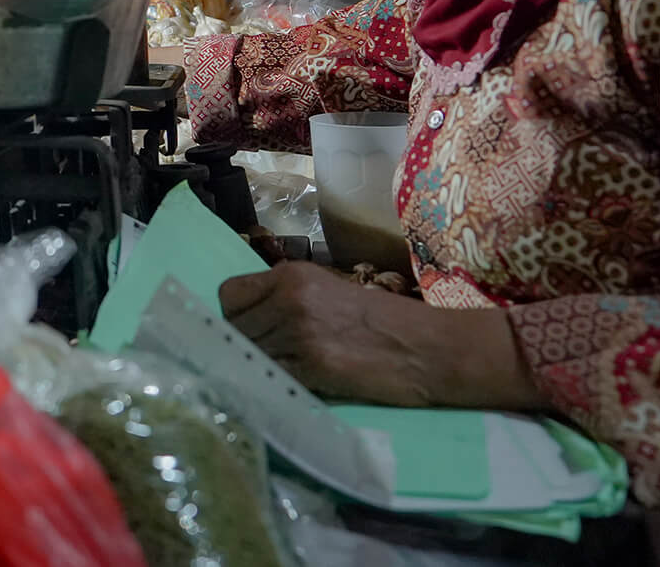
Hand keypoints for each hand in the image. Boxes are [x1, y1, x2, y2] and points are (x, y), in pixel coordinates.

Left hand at [219, 261, 542, 410]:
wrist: (429, 348)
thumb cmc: (384, 321)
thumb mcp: (329, 292)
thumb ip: (286, 299)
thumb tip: (246, 322)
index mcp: (291, 274)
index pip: (229, 294)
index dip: (236, 316)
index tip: (252, 330)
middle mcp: (288, 297)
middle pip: (235, 327)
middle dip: (245, 345)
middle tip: (271, 358)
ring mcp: (298, 331)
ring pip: (249, 354)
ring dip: (261, 367)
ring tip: (288, 372)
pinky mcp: (312, 365)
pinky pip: (272, 377)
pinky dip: (277, 384)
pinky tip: (296, 385)